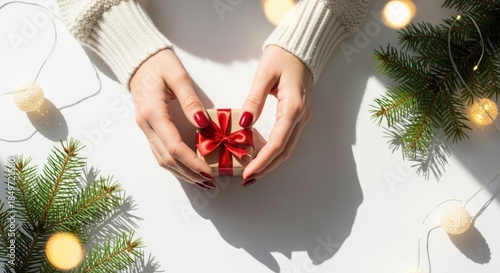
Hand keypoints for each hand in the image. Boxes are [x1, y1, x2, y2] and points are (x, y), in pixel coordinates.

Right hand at [129, 49, 214, 188]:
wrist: (138, 58)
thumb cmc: (159, 63)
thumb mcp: (177, 75)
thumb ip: (190, 100)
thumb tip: (203, 124)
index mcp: (153, 112)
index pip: (173, 146)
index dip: (192, 162)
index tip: (208, 171)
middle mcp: (146, 124)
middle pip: (166, 158)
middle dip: (188, 173)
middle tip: (210, 181)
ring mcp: (144, 128)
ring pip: (161, 159)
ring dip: (181, 172)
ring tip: (202, 180)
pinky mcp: (147, 128)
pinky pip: (159, 151)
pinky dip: (174, 163)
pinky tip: (188, 167)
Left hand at [240, 45, 312, 184]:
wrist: (301, 48)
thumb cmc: (282, 56)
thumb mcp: (264, 75)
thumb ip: (254, 100)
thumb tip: (244, 124)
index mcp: (293, 108)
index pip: (278, 143)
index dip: (262, 161)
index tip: (248, 173)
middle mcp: (301, 117)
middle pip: (285, 151)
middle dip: (266, 168)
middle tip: (247, 179)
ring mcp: (302, 118)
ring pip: (288, 148)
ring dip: (271, 162)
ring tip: (252, 171)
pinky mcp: (298, 116)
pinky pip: (287, 139)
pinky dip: (274, 151)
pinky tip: (260, 154)